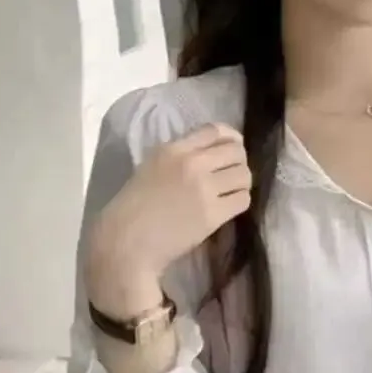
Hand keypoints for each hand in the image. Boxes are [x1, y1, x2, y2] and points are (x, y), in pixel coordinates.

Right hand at [86, 123, 250, 306]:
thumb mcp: (151, 167)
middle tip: (232, 175)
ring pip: (244, 175)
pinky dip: (239, 201)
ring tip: (231, 192)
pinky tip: (229, 207)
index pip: (215, 130)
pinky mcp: (213, 214)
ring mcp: (204, 189)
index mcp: (172, 149)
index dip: (231, 138)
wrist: (127, 242)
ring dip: (241, 183)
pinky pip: (242, 200)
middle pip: (236, 151)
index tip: (232, 148)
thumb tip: (209, 156)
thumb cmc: (132, 208)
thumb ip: (178, 157)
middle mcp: (192, 164)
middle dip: (238, 162)